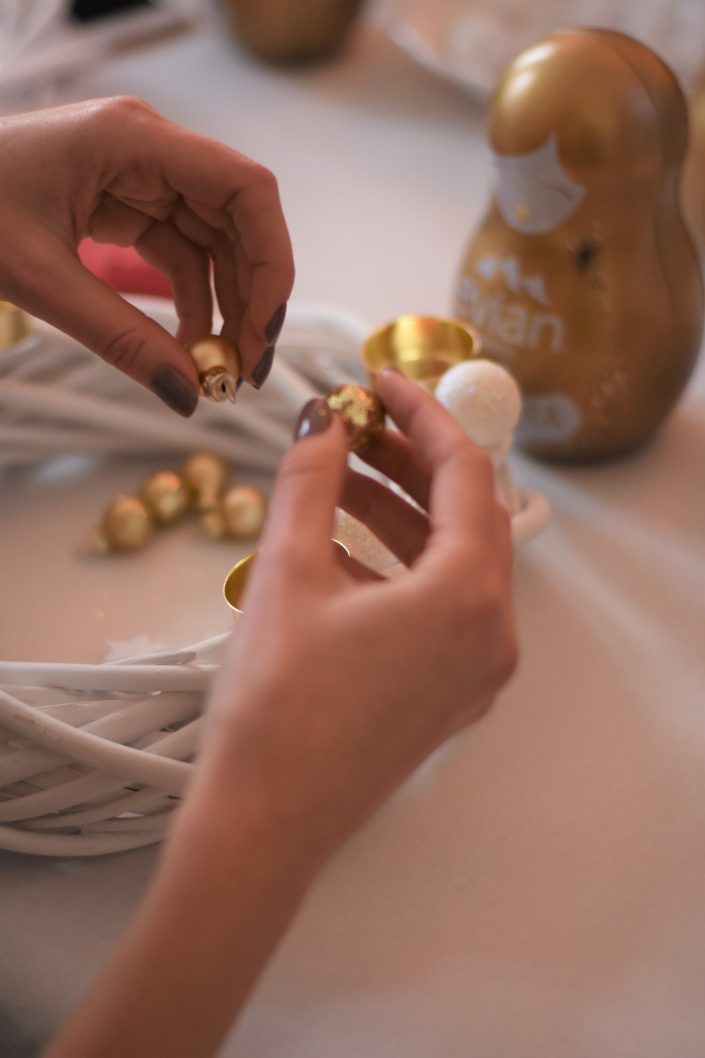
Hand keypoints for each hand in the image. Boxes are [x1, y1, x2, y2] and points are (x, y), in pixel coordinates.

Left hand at [0, 98, 293, 413]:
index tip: (264, 330)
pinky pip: (182, 255)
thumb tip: (188, 396)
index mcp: (132, 140)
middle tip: (247, 369)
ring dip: (226, 306)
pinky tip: (189, 345)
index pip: (246, 189)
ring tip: (220, 368)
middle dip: (252, 296)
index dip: (272, 261)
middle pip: (240, 221)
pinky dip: (193, 302)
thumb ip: (118, 338)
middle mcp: (149, 151)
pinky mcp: (127, 206)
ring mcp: (140, 177)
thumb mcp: (36, 278)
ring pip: (217, 243)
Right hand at [43, 372, 516, 1057]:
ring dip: (396, 514)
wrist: (265, 823)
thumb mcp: (289, 571)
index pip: (466, 473)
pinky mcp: (448, 695)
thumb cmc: (276, 704)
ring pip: (450, 563)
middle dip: (408, 463)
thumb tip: (323, 418)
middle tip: (353, 426)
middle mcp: (492, 633)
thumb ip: (312, 479)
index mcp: (470, 596)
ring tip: (331, 480)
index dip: (422, 415)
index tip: (378, 382)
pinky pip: (438, 608)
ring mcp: (475, 671)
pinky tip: (336, 547)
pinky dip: (396, 567)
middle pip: (466, 517)